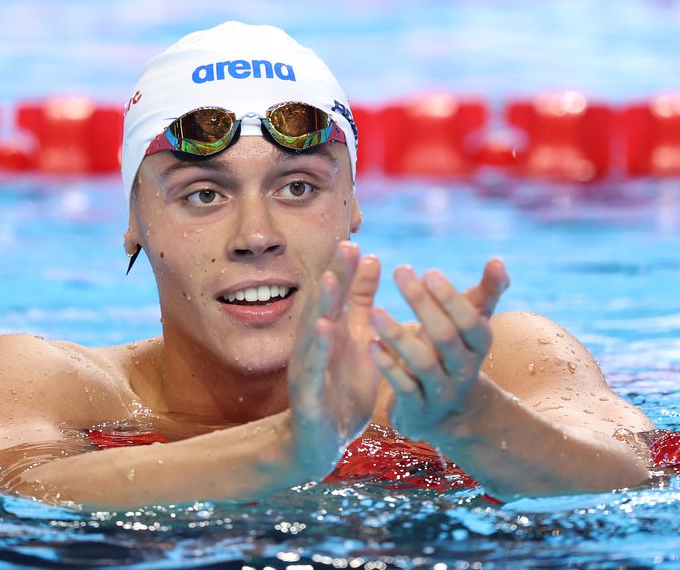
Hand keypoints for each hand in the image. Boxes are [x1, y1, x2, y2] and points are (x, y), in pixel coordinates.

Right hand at [286, 241, 381, 478]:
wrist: (321, 441)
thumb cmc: (342, 387)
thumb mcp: (360, 340)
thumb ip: (363, 302)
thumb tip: (372, 258)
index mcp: (331, 330)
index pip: (338, 294)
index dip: (346, 268)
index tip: (357, 239)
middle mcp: (316, 344)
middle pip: (324, 305)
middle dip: (335, 275)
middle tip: (346, 246)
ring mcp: (308, 367)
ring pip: (314, 332)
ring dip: (322, 306)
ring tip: (331, 281)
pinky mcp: (307, 393)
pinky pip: (312, 369)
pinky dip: (317, 349)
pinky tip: (324, 331)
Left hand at [368, 260, 508, 441]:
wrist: (448, 415)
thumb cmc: (454, 354)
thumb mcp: (471, 327)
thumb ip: (485, 293)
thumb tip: (498, 260)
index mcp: (478, 346)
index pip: (471, 321)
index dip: (451, 298)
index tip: (428, 271)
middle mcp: (464, 370)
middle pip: (446, 337)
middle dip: (423, 304)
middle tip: (400, 271)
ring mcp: (441, 392)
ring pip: (423, 364)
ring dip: (398, 336)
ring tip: (374, 311)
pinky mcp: (418, 410)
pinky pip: (404, 387)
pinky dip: (387, 366)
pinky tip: (370, 344)